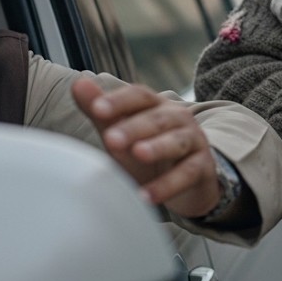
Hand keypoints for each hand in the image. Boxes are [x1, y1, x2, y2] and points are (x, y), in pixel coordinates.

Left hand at [71, 76, 219, 218]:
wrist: (188, 181)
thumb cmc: (148, 153)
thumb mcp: (122, 133)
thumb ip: (100, 111)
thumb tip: (78, 83)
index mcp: (155, 105)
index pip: (139, 96)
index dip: (119, 101)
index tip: (96, 109)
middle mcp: (178, 118)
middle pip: (157, 118)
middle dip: (134, 127)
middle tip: (111, 139)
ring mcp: (193, 141)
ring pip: (176, 141)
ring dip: (157, 147)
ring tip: (138, 154)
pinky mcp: (203, 167)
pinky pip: (186, 174)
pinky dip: (167, 186)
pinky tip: (147, 196)